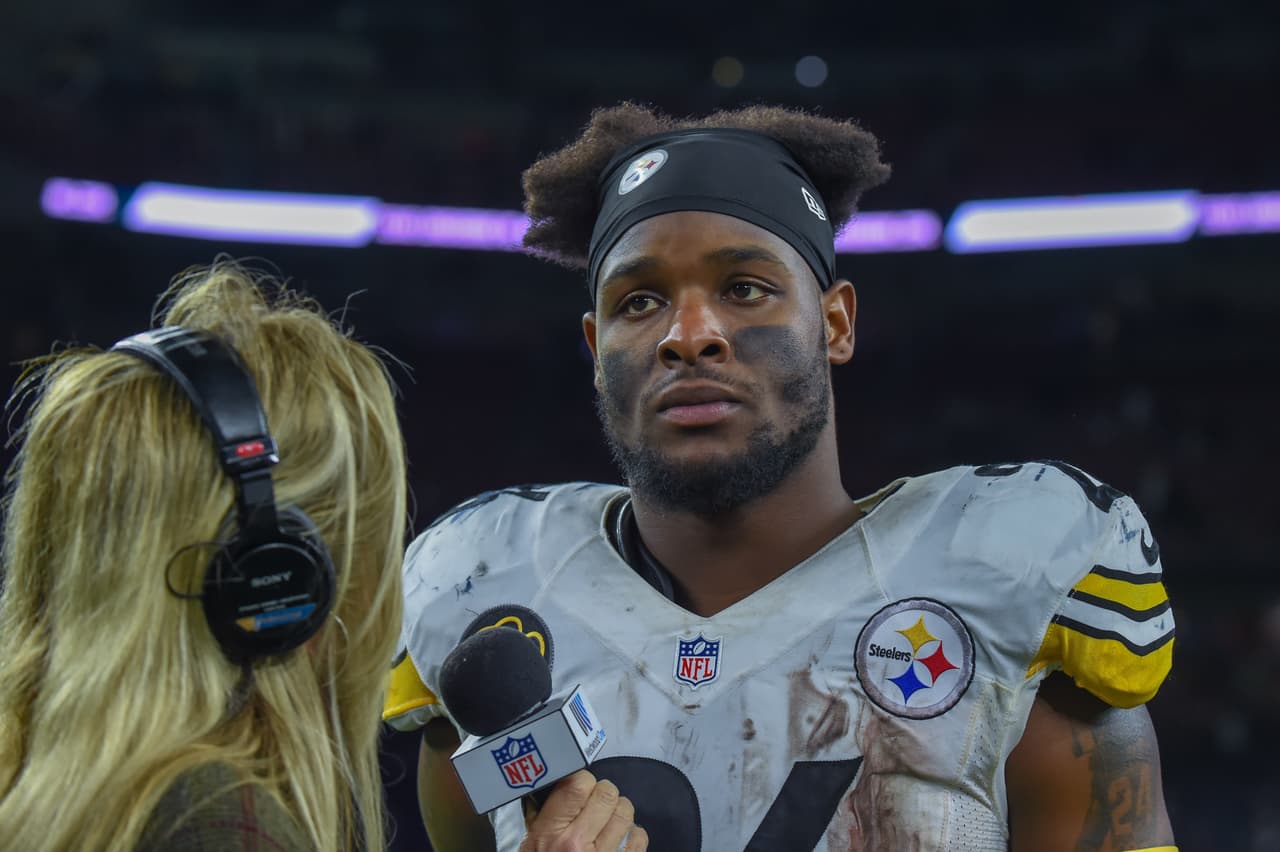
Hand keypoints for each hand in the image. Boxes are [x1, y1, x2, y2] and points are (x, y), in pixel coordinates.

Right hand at [518, 770, 646, 851]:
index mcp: (551, 834)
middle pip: (607, 793)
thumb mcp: (530, 843)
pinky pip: (639, 838)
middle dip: (603, 795)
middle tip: (595, 804)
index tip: (579, 788)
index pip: (578, 784)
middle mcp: (578, 844)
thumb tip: (559, 783)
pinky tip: (619, 839)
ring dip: (619, 812)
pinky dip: (633, 834)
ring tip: (608, 821)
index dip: (582, 780)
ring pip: (626, 812)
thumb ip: (543, 814)